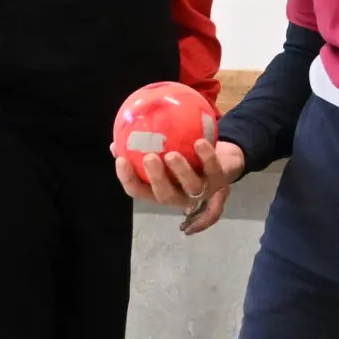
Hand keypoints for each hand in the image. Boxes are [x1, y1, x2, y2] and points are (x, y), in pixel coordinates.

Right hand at [114, 139, 245, 234]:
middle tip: (149, 158)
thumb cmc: (186, 157)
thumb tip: (116, 142)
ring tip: (171, 155)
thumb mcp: (163, 152)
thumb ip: (141, 150)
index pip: (139, 191)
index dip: (128, 179)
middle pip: (165, 195)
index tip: (121, 160)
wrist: (222, 160)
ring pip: (191, 187)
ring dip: (181, 171)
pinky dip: (207, 156)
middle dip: (156, 179)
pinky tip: (199, 142)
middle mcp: (180, 195)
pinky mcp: (220, 179)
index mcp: (162, 190)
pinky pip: (212, 168)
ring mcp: (202, 190)